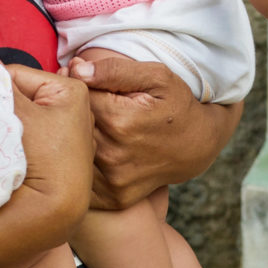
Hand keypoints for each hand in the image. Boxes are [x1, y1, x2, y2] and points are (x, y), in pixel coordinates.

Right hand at [6, 64, 94, 233]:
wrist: (54, 210)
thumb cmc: (43, 157)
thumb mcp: (19, 113)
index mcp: (71, 91)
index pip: (16, 75)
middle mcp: (74, 110)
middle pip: (20, 97)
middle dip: (3, 107)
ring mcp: (66, 135)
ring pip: (22, 118)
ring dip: (6, 126)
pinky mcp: (57, 156)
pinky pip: (28, 138)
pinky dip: (15, 143)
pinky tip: (9, 154)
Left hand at [65, 56, 241, 209]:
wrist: (196, 147)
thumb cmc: (175, 106)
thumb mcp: (155, 77)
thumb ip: (114, 69)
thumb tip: (77, 70)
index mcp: (120, 121)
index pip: (77, 99)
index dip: (76, 87)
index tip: (81, 82)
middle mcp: (113, 154)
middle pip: (70, 128)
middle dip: (72, 115)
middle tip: (84, 105)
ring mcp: (113, 181)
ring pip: (73, 154)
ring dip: (74, 141)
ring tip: (90, 128)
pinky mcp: (113, 198)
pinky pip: (82, 180)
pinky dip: (81, 167)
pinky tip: (92, 155)